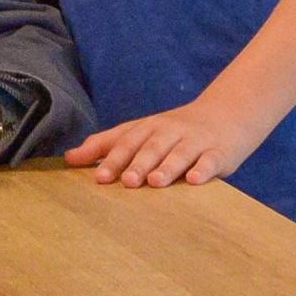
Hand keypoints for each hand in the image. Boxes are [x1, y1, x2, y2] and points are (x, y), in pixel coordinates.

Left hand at [65, 93, 270, 188]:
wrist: (227, 114)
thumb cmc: (174, 131)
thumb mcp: (141, 133)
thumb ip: (106, 145)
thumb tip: (69, 157)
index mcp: (147, 128)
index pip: (126, 141)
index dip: (112, 158)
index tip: (99, 178)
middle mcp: (169, 132)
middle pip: (151, 147)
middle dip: (137, 164)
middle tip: (126, 182)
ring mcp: (195, 141)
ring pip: (179, 153)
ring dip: (166, 167)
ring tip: (155, 182)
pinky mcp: (219, 152)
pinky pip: (211, 160)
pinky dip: (203, 169)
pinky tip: (194, 180)